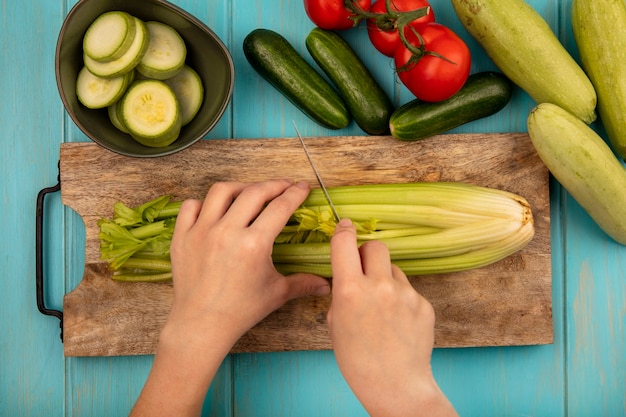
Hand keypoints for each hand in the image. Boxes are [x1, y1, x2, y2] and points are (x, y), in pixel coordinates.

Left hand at [130, 180, 329, 416]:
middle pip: (254, 192)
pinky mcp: (182, 236)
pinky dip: (204, 204)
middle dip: (273, 185)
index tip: (302, 187)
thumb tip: (326, 283)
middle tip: (283, 187)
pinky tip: (217, 210)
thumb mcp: (276, 294)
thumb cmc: (241, 311)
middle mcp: (227, 232)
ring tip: (250, 193)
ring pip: (221, 191)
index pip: (280, 207)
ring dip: (240, 187)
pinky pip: (191, 206)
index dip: (295, 194)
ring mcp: (201, 231)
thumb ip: (303, 283)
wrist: (201, 324)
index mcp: (254, 244)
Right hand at [327, 219, 457, 416]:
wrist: (395, 385)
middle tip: (364, 270)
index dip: (343, 231)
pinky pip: (409, 289)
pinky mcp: (424, 304)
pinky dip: (401, 299)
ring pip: (394, 268)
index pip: (344, 242)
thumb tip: (348, 276)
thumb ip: (341, 294)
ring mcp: (405, 294)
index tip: (345, 227)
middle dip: (367, 253)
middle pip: (376, 246)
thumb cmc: (358, 361)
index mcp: (350, 291)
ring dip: (385, 278)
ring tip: (382, 307)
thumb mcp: (335, 324)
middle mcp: (379, 286)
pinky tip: (398, 322)